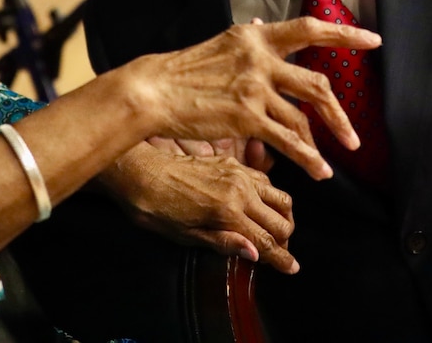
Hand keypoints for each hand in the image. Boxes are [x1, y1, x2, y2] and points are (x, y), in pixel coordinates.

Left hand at [104, 142, 298, 272]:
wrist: (141, 173)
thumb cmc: (156, 208)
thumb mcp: (186, 236)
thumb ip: (223, 243)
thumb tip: (255, 253)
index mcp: (228, 211)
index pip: (266, 240)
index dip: (281, 258)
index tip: (291, 268)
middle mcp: (239, 189)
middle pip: (280, 220)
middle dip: (285, 241)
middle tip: (280, 254)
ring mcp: (238, 173)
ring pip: (280, 197)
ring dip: (284, 217)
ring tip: (276, 232)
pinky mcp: (232, 164)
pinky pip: (265, 180)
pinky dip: (272, 197)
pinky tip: (264, 207)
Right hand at [126, 19, 380, 179]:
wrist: (153, 90)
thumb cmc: (183, 71)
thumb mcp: (219, 45)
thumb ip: (248, 42)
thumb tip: (264, 26)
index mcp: (255, 37)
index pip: (308, 28)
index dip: (344, 34)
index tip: (372, 40)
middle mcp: (260, 58)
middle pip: (316, 83)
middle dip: (338, 113)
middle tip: (354, 134)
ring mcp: (255, 87)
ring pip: (303, 117)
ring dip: (322, 142)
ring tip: (333, 161)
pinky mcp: (247, 116)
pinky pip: (287, 139)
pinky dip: (306, 157)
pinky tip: (316, 170)